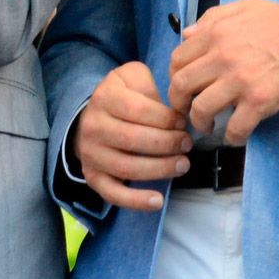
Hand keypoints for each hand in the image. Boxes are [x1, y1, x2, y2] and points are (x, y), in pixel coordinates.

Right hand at [74, 61, 192, 210]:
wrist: (91, 117)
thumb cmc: (122, 96)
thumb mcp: (133, 77)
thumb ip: (150, 84)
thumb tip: (175, 106)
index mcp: (105, 98)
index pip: (139, 110)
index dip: (166, 119)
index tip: (183, 123)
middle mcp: (93, 126)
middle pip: (134, 140)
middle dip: (167, 144)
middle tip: (187, 144)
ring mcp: (91, 154)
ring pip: (127, 167)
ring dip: (160, 169)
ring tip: (182, 165)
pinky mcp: (93, 176)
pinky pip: (113, 193)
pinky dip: (136, 201)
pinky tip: (158, 201)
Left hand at [168, 0, 278, 144]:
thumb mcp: (244, 7)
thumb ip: (212, 18)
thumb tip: (187, 34)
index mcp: (216, 33)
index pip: (177, 59)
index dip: (174, 77)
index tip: (182, 87)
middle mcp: (222, 57)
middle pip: (182, 86)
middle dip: (179, 103)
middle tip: (186, 110)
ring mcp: (240, 81)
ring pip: (201, 110)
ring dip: (200, 123)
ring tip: (208, 125)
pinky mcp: (260, 101)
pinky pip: (235, 128)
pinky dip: (231, 137)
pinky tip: (235, 135)